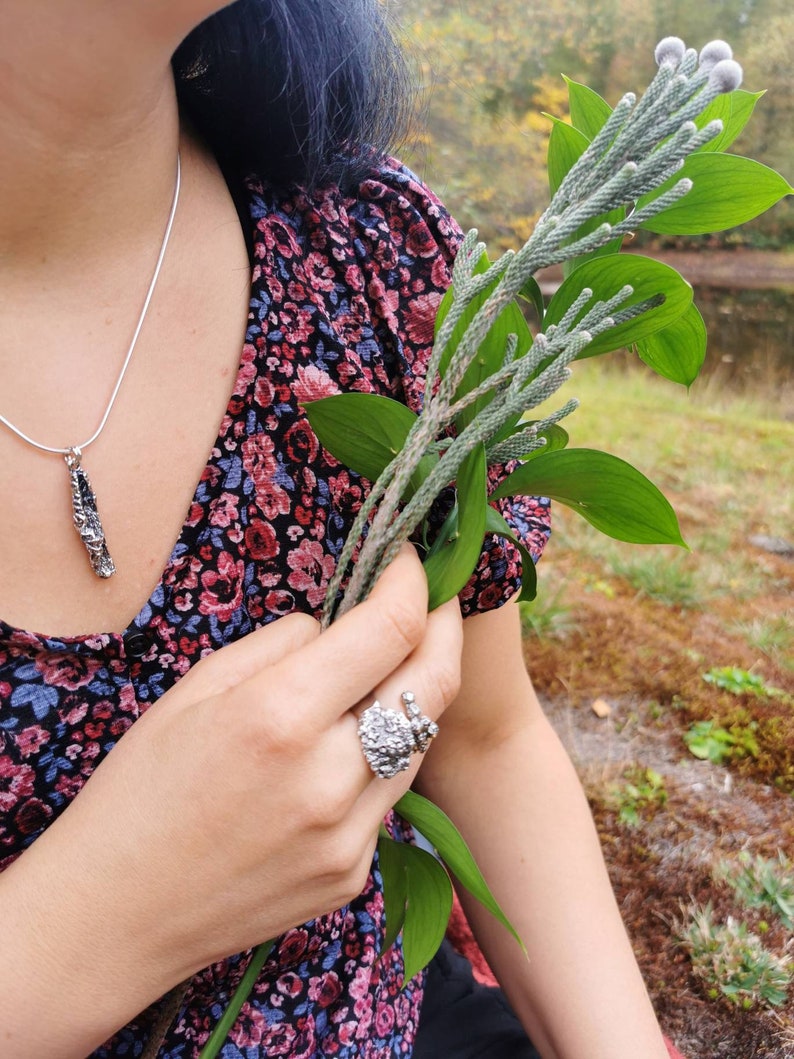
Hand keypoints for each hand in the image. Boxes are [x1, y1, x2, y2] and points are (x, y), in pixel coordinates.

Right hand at [0, 545, 461, 1054]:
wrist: (113, 917)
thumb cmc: (139, 790)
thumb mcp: (196, 690)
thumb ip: (281, 645)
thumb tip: (336, 625)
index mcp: (280, 715)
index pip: (390, 627)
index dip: (412, 581)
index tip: (407, 559)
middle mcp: (328, 777)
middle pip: (435, 682)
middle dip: (445, 627)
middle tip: (437, 599)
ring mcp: (347, 836)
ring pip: (420, 738)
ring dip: (414, 693)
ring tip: (389, 666)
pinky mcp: (351, 874)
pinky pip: (388, 795)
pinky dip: (379, 757)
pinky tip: (342, 748)